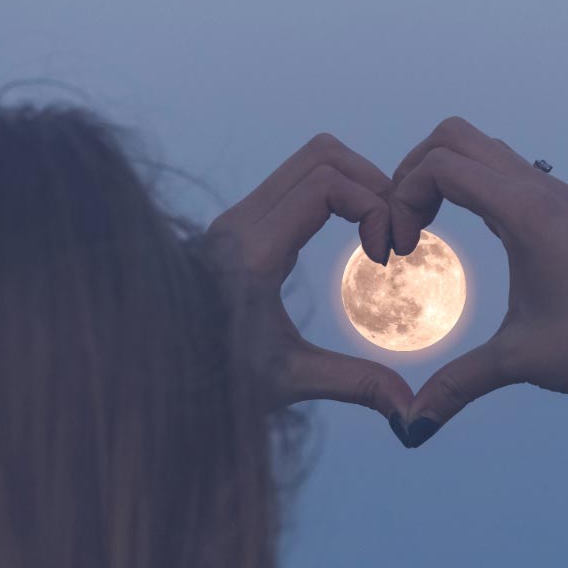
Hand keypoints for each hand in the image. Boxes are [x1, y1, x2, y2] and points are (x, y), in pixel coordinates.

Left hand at [198, 133, 414, 421]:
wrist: (158, 370)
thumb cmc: (214, 380)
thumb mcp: (290, 381)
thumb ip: (355, 384)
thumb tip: (409, 412)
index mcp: (253, 254)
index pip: (326, 184)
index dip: (374, 206)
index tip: (387, 254)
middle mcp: (240, 224)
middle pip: (323, 156)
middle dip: (372, 184)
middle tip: (393, 233)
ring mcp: (236, 219)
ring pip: (309, 161)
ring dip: (354, 183)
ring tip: (377, 232)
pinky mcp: (239, 224)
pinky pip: (296, 181)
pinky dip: (335, 192)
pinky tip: (351, 235)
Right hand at [386, 117, 567, 445]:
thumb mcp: (516, 361)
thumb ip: (455, 385)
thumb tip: (412, 425)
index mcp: (527, 211)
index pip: (441, 165)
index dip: (402, 198)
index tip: (399, 249)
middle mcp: (543, 191)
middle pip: (455, 137)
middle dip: (413, 172)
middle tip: (401, 224)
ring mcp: (559, 197)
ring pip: (483, 149)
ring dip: (444, 175)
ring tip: (426, 226)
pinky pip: (507, 173)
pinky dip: (474, 186)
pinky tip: (472, 233)